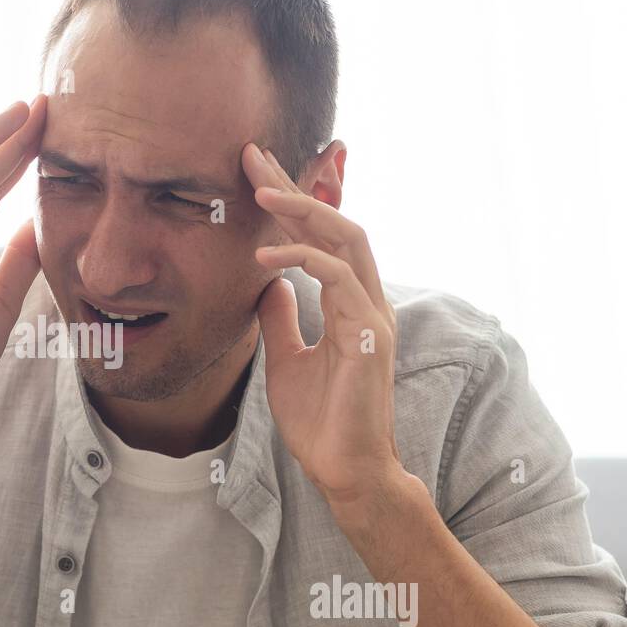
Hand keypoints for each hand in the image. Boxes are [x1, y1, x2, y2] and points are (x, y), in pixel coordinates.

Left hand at [240, 142, 403, 507]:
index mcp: (350, 302)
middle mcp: (367, 299)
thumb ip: (281, 318)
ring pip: (347, 239)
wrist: (344, 470)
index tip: (256, 173)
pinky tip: (264, 259)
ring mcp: (373, 315)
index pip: (323, 237)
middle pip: (338, 222)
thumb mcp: (286, 358)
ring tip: (260, 192)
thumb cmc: (321, 420)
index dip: (293, 201)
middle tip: (253, 156)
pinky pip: (338, 280)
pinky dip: (302, 260)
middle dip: (296, 186)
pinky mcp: (370, 335)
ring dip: (302, 210)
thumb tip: (268, 283)